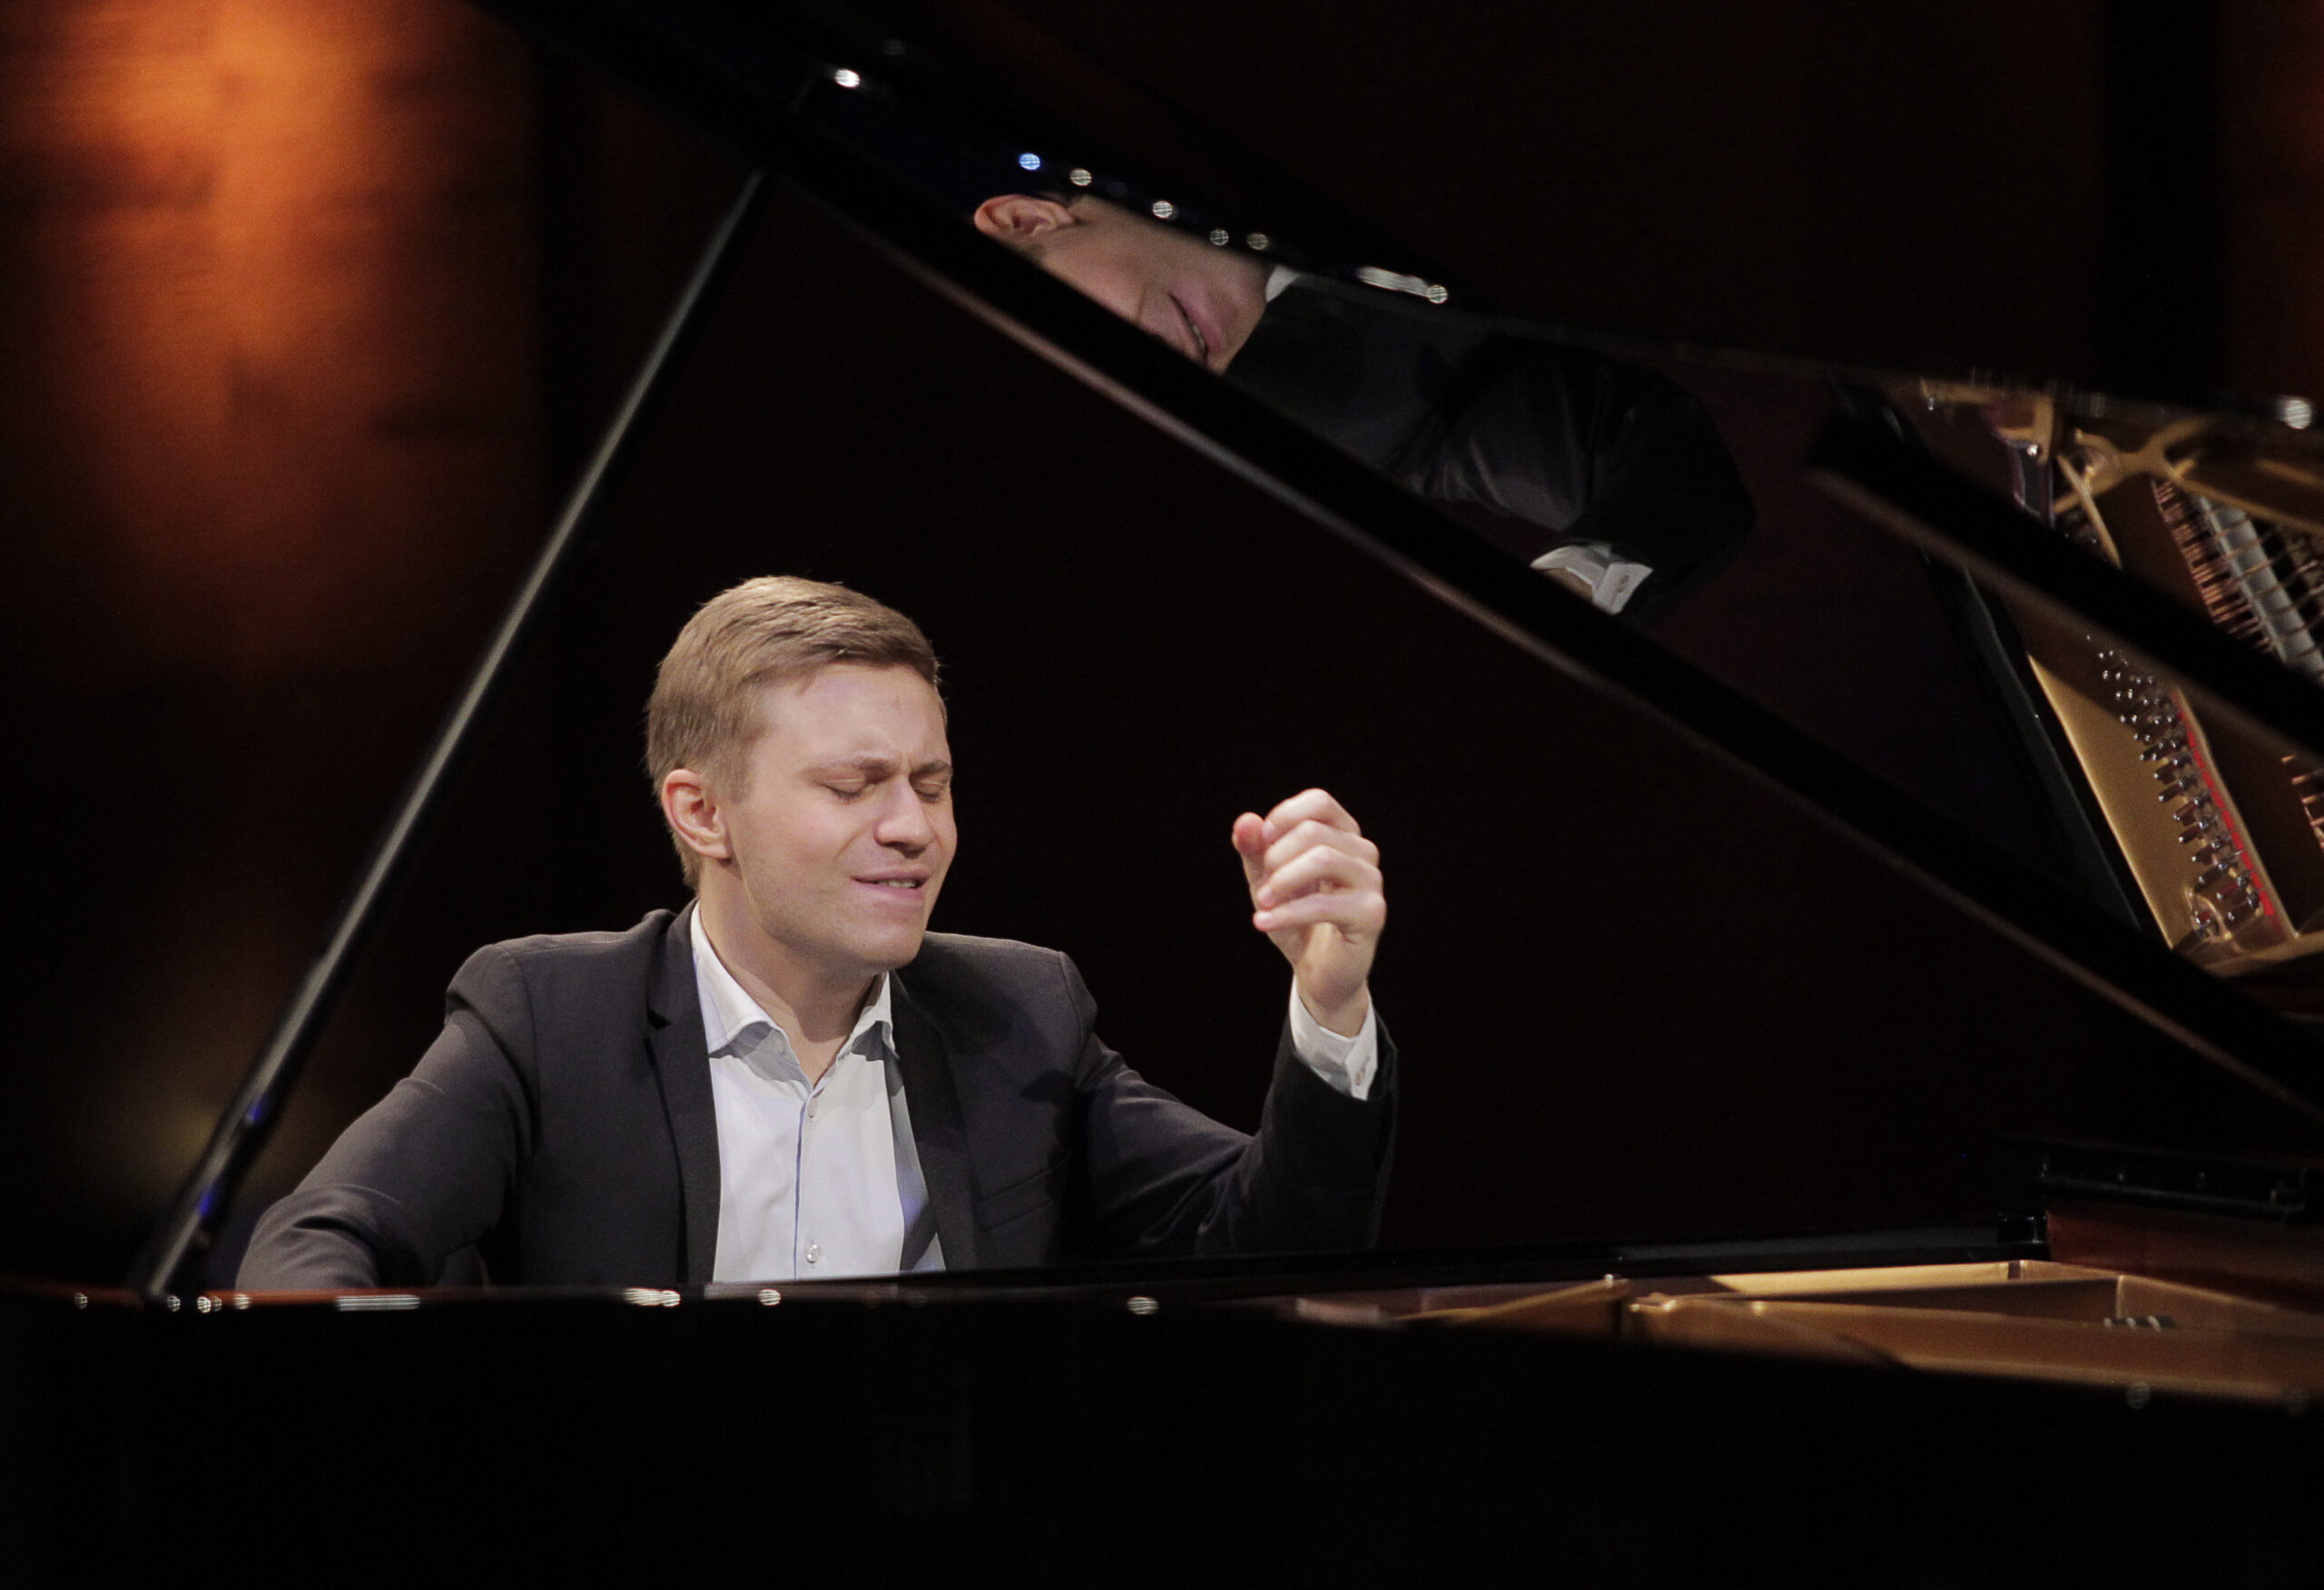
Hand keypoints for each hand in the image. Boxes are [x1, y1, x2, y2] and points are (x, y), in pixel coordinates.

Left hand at [1232, 789, 1384, 1036]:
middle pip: (1314, 831)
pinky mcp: (1372, 913)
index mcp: (1342, 835)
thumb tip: (1245, 822)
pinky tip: (1263, 922)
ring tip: (1262, 903)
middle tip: (1262, 888)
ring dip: (1282, 881)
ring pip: (1324, 858)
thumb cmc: (1296, 918)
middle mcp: (1363, 852)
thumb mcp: (1267, 880)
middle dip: (1276, 856)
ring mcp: (1371, 881)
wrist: (1318, 970)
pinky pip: (1325, 903)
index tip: (1261, 842)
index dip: (1284, 816)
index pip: (1320, 801)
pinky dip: (1287, 912)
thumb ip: (1255, 850)